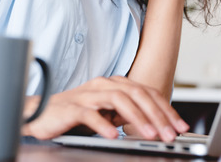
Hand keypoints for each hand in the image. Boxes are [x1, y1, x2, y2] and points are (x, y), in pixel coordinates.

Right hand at [21, 76, 187, 141]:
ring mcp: (87, 95)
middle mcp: (103, 85)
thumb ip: (128, 115)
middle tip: (170, 134)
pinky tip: (114, 136)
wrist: (40, 114)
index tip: (180, 126)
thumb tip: (157, 125)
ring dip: (137, 118)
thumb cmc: (76, 115)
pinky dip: (103, 125)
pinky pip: (90, 114)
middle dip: (157, 115)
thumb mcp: (108, 114)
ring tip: (149, 135)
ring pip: (118, 100)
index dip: (166, 109)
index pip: (146, 92)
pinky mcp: (71, 108)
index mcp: (114, 84)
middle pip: (136, 93)